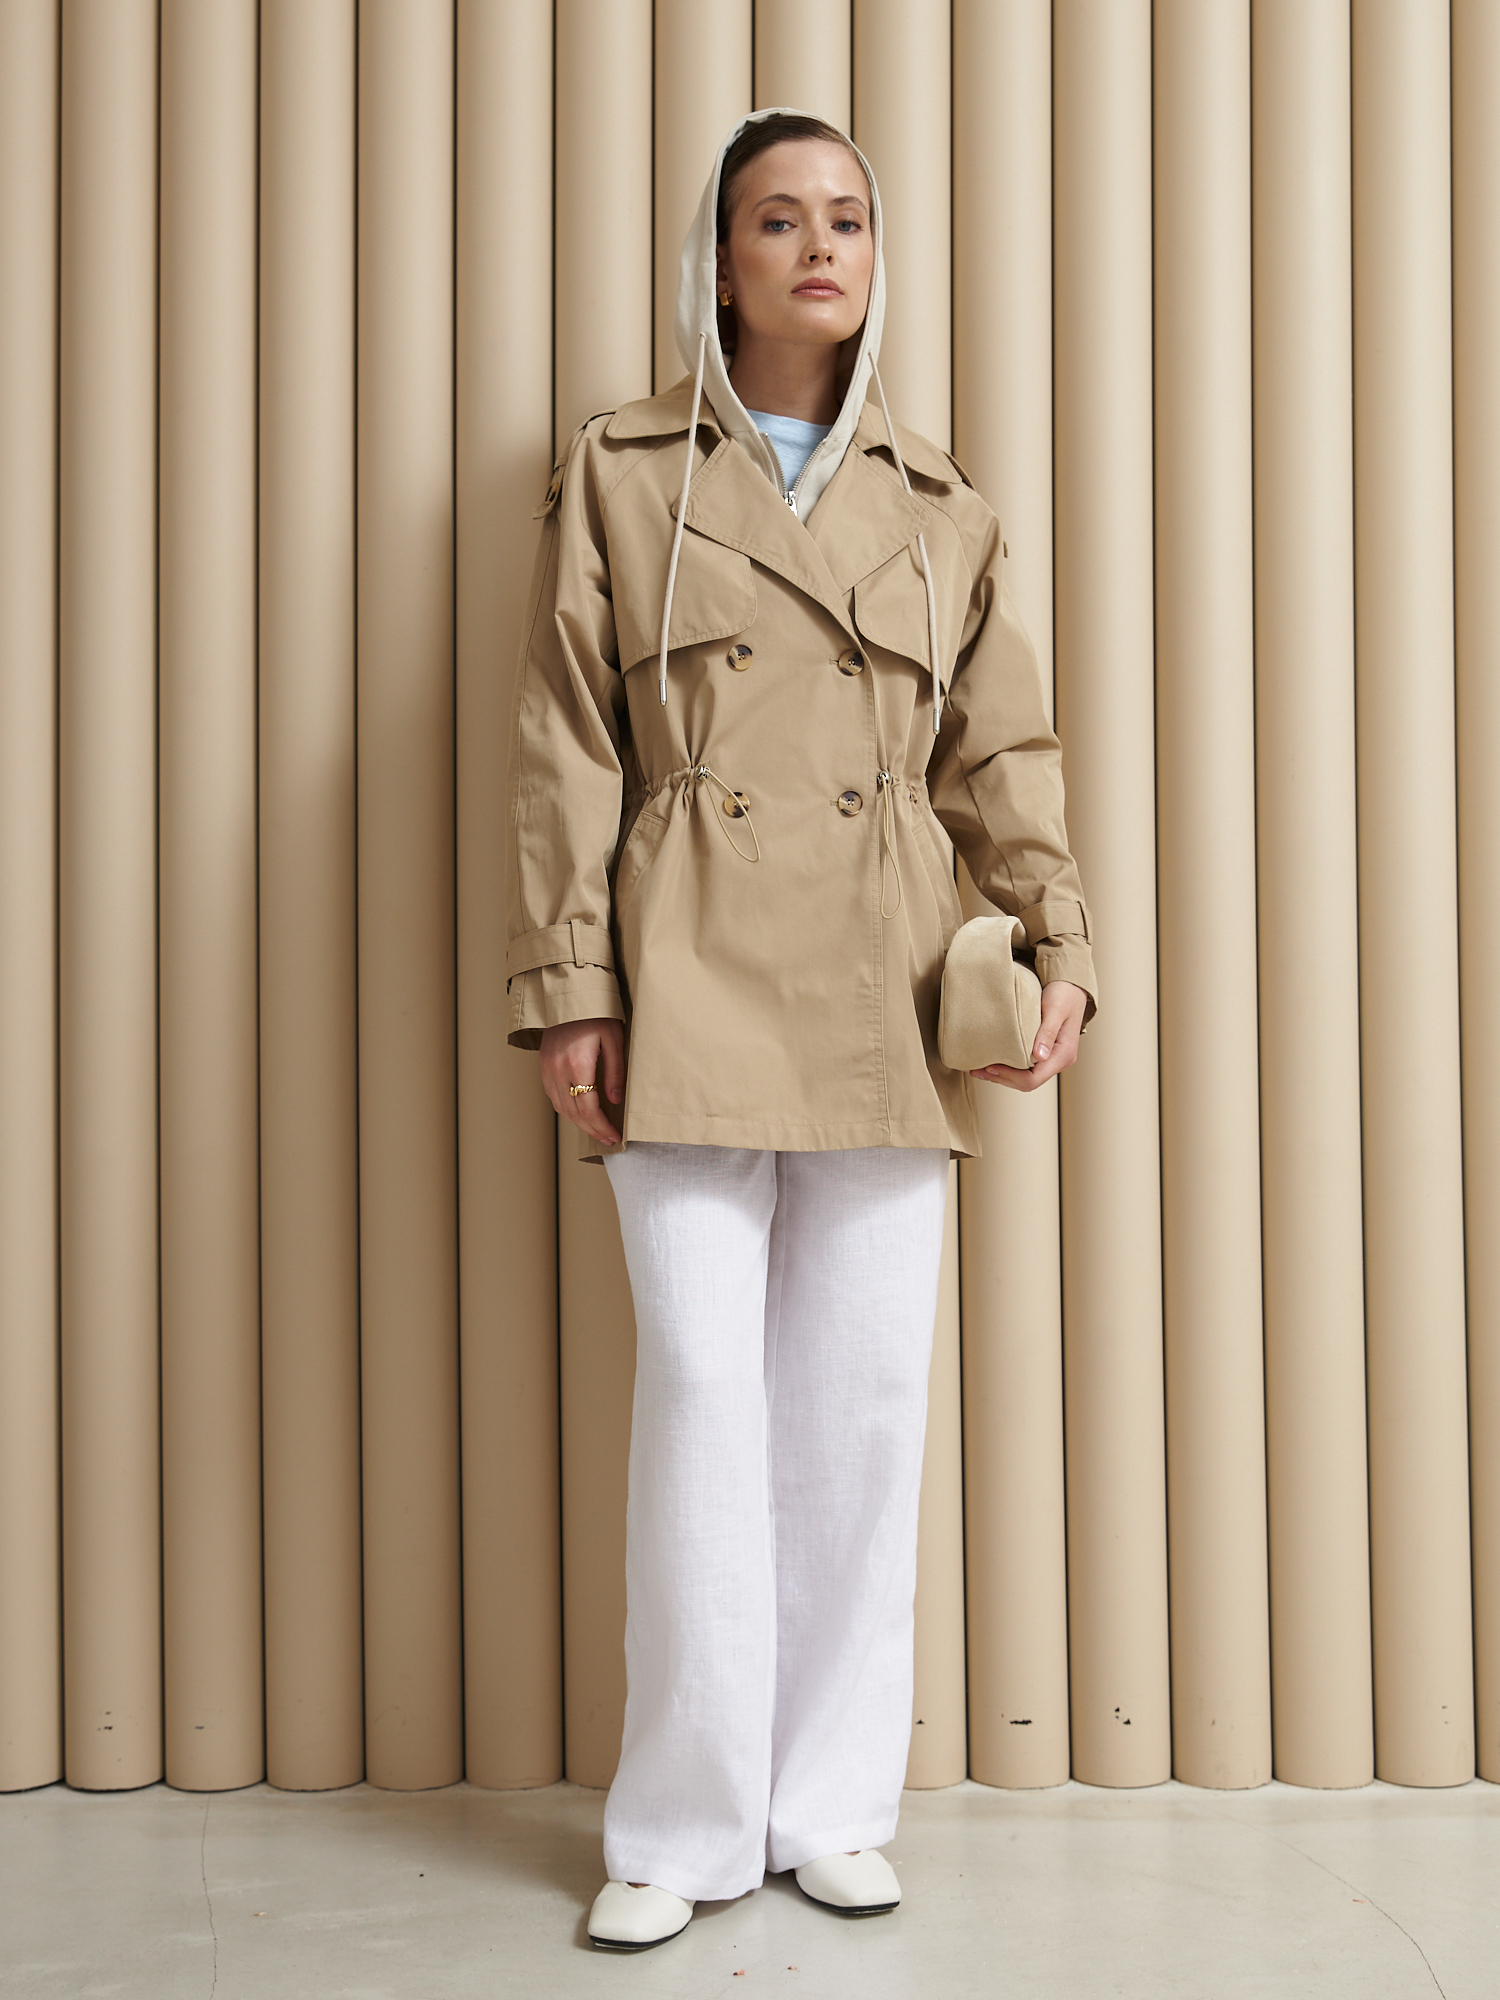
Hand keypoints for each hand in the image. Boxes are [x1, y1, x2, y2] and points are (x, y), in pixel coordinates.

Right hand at [539, 1017, 625, 1145]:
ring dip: (579, 1123)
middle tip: (608, 1139)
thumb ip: (614, 1071)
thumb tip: (615, 1100)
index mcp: (578, 1064)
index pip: (589, 1108)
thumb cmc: (595, 1014)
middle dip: (592, 1130)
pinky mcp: (544, 1065)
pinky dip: (566, 1109)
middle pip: (574, 1113)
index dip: (602, 1126)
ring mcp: (548, 1068)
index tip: (614, 1135)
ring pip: (561, 1108)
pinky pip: (553, 1096)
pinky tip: (579, 1112)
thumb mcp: (613, 1039)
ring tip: (596, 1129)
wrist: (567, 996)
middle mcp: (559, 1070)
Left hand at [972, 981, 1088, 1093]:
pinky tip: (992, 1062)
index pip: (1034, 1078)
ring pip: (1025, 1078)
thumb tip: (1039, 1056)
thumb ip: (1047, 1032)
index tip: (990, 1067)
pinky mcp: (1044, 1053)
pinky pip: (1025, 1068)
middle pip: (1027, 1083)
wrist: (1072, 987)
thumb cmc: (1064, 994)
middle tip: (976, 1070)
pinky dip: (1007, 1068)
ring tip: (978, 1069)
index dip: (1010, 1076)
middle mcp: (1059, 1061)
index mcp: (1063, 1055)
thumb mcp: (1055, 1009)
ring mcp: (1051, 1059)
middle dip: (1001, 1078)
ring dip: (1002, 1076)